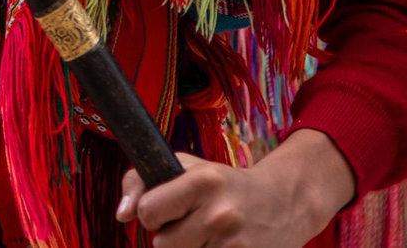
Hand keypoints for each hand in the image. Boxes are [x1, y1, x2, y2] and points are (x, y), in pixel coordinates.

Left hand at [116, 129, 353, 246]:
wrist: (285, 202)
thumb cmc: (225, 184)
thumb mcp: (187, 168)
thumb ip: (141, 181)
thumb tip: (121, 215)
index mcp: (204, 181)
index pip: (148, 211)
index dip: (152, 214)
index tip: (166, 210)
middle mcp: (220, 213)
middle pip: (162, 246)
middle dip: (171, 238)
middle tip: (192, 225)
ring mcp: (235, 245)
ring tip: (207, 237)